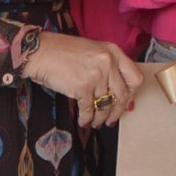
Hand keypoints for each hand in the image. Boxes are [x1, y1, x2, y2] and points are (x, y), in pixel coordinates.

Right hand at [23, 31, 142, 128]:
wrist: (40, 52)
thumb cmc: (63, 52)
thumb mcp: (93, 52)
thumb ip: (109, 69)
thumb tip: (122, 96)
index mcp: (113, 51)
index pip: (135, 78)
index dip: (132, 95)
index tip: (127, 104)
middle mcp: (108, 62)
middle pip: (123, 95)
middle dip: (117, 112)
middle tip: (111, 120)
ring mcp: (96, 74)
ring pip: (105, 105)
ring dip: (100, 118)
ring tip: (96, 123)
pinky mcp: (82, 87)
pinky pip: (89, 109)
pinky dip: (86, 119)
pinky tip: (83, 121)